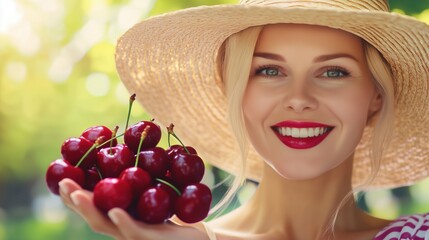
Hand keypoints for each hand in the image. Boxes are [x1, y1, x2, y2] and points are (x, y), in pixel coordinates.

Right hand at [59, 178, 209, 239]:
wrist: (198, 236)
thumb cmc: (175, 211)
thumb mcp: (155, 190)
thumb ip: (143, 173)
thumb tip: (135, 142)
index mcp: (121, 214)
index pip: (93, 204)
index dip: (76, 192)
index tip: (63, 175)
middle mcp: (123, 227)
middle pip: (93, 215)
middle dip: (75, 200)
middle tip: (62, 182)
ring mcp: (135, 236)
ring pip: (107, 225)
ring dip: (90, 209)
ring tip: (77, 194)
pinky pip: (134, 231)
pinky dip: (123, 221)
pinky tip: (115, 211)